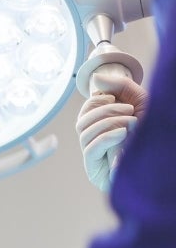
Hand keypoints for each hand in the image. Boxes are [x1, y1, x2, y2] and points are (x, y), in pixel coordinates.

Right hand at [76, 72, 149, 191]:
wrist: (166, 154)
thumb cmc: (156, 131)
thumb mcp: (139, 101)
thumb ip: (119, 86)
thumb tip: (95, 78)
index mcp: (103, 125)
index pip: (85, 112)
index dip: (94, 101)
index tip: (113, 98)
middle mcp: (96, 140)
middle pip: (81, 121)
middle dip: (104, 111)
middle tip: (129, 111)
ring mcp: (94, 156)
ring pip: (84, 133)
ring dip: (108, 122)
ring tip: (132, 123)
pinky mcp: (95, 170)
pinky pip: (90, 149)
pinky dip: (105, 137)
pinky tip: (122, 134)